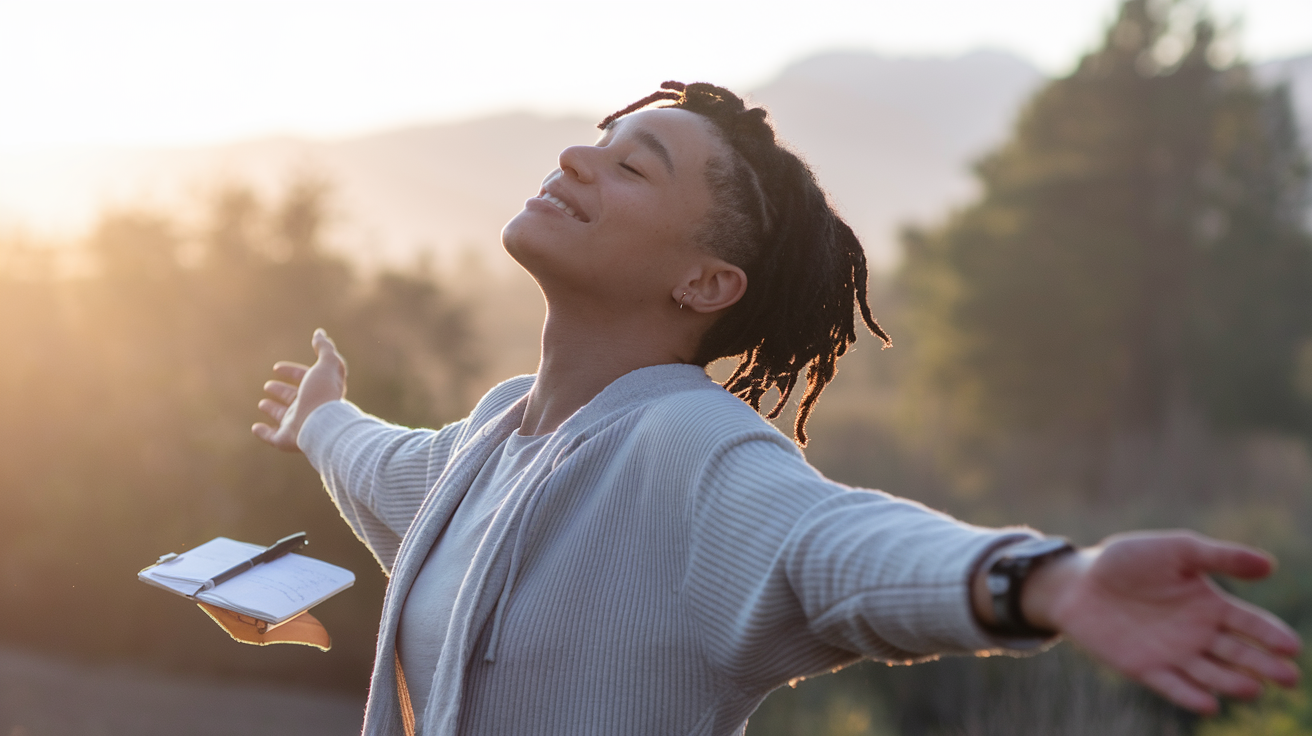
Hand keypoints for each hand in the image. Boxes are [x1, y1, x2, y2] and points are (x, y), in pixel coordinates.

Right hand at [252, 328, 347, 452]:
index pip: (304, 379)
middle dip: (282, 390)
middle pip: (293, 398)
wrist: (322, 425)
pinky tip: (255, 428)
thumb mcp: (326, 365)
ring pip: (283, 417)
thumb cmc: (323, 394)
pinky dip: (263, 433)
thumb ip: (325, 349)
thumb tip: (320, 333)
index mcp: (319, 391)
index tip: (276, 368)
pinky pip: (273, 437)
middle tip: (268, 385)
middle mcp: (309, 408)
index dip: (292, 372)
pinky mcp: (287, 440)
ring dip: (273, 410)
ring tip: (262, 403)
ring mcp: (298, 425)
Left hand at [1023, 531, 1301, 713]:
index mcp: (1211, 605)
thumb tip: (1270, 564)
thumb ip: (1219, 556)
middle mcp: (1199, 634)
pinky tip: (1209, 703)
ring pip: (1212, 674)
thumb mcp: (1176, 549)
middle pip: (1239, 654)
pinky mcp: (1147, 669)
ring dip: (1233, 682)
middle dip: (1264, 666)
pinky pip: (1173, 686)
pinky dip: (1190, 696)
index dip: (1272, 635)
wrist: (1078, 581)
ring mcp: (1175, 654)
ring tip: (1252, 687)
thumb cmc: (1128, 560)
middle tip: (1288, 677)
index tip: (1291, 646)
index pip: (1251, 624)